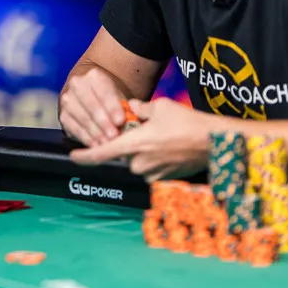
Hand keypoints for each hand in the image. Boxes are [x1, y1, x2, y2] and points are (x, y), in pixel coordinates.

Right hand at [58, 66, 129, 146]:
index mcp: (94, 76)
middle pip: (91, 105)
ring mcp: (68, 99)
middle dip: (103, 122)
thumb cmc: (109, 98)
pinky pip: (73, 127)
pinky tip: (95, 144)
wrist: (91, 94)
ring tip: (106, 143)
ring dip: (95, 132)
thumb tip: (132, 121)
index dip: (112, 107)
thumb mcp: (119, 98)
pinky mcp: (63, 114)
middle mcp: (77, 84)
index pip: (104, 91)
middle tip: (114, 135)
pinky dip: (85, 137)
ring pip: (81, 117)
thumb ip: (126, 109)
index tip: (120, 120)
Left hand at [68, 98, 211, 180]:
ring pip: (139, 161)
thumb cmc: (187, 123)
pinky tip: (171, 147)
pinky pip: (152, 168)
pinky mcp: (164, 180)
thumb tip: (131, 108)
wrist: (214, 143)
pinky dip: (156, 158)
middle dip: (130, 142)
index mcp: (134, 144)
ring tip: (164, 137)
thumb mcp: (160, 106)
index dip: (85, 156)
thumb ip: (140, 108)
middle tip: (148, 129)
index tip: (73, 156)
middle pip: (124, 154)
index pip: (102, 153)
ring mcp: (152, 174)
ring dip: (144, 150)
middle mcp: (139, 163)